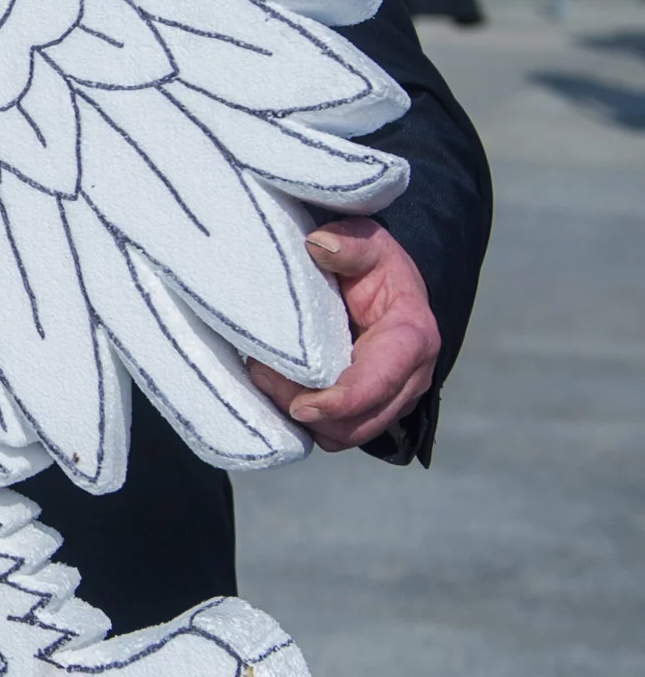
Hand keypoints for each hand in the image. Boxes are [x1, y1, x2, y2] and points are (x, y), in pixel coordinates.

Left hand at [247, 219, 438, 452]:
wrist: (384, 286)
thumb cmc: (374, 265)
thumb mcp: (369, 242)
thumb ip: (349, 243)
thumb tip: (318, 245)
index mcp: (412, 338)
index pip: (381, 382)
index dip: (342, 402)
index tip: (301, 406)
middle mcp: (410, 378)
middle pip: (359, 421)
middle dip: (308, 409)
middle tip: (264, 374)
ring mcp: (390, 399)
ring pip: (345, 435)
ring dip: (302, 417)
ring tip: (267, 375)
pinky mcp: (369, 410)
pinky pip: (336, 434)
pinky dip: (306, 422)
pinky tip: (279, 387)